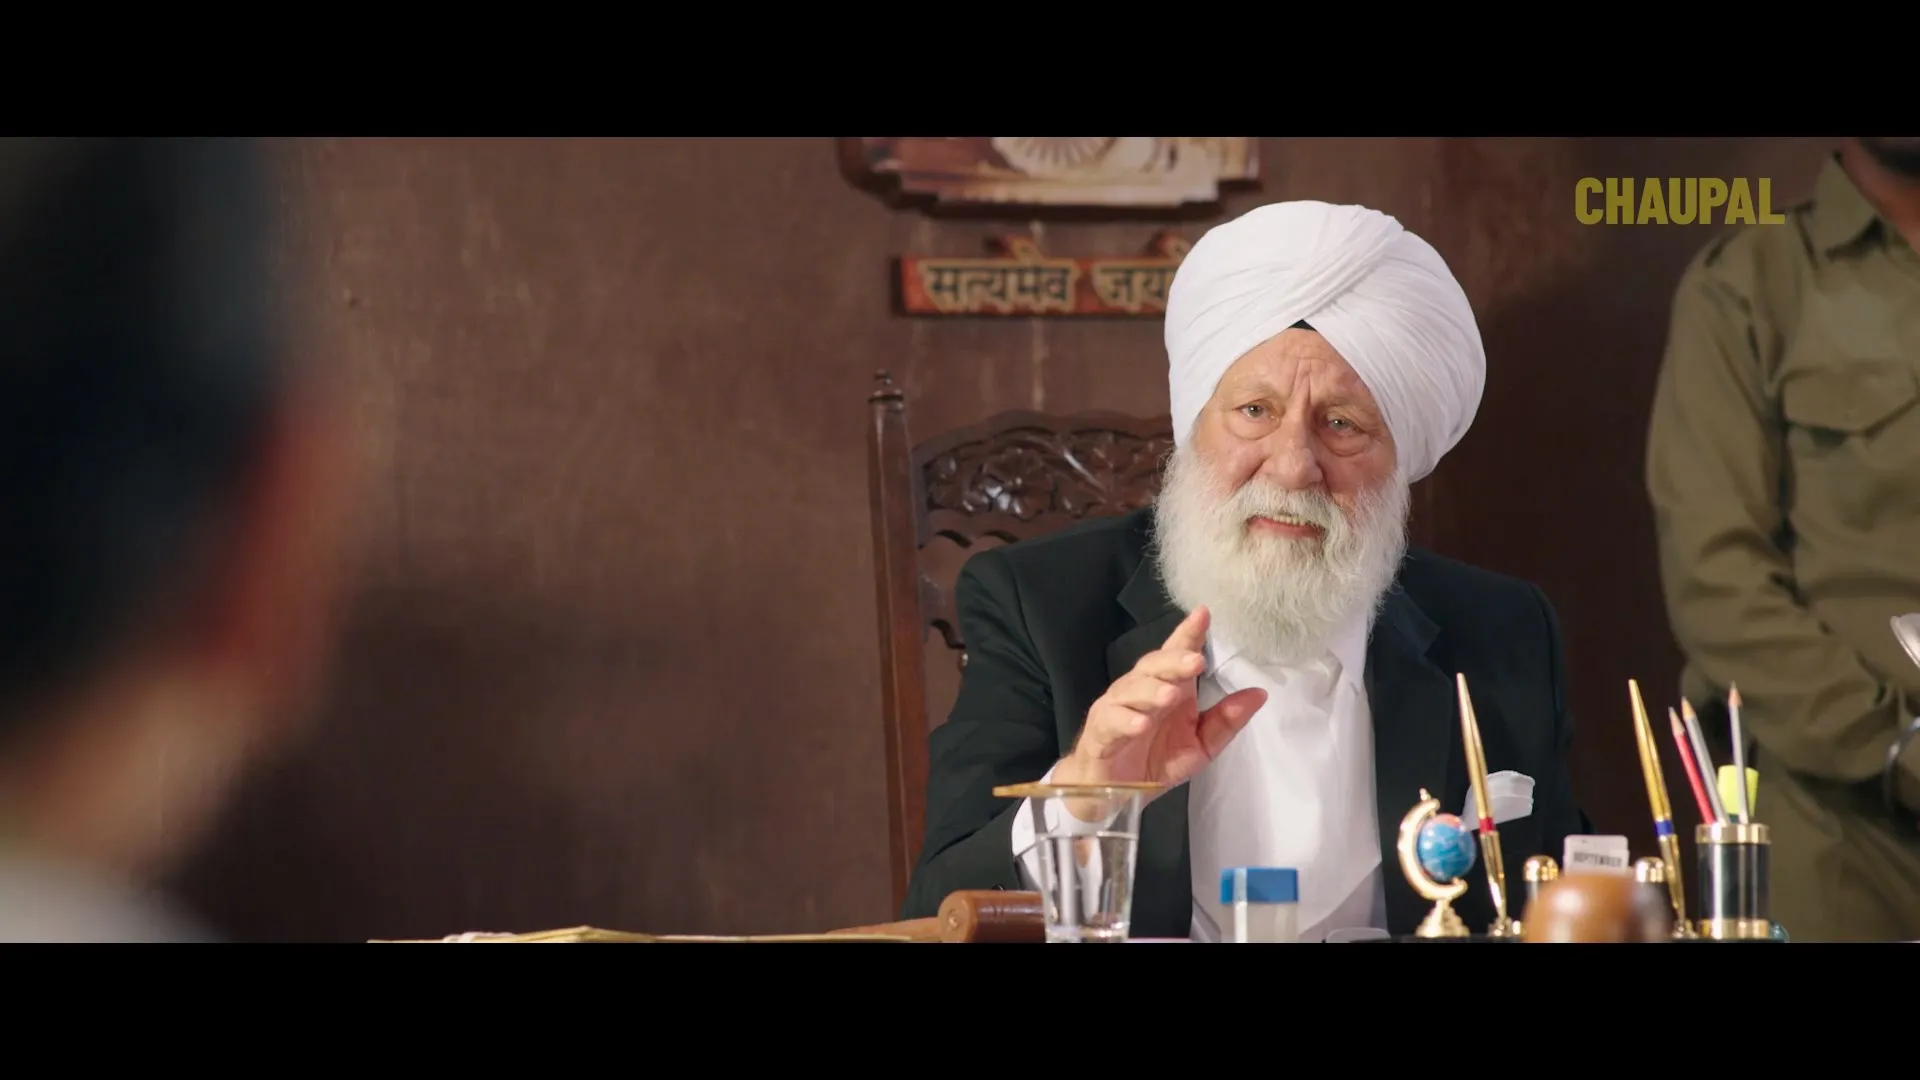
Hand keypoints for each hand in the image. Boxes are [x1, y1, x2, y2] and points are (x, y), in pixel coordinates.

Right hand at [1053, 606, 1266, 811]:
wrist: (1113, 794)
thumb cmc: (1155, 761)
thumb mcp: (1200, 745)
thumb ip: (1226, 721)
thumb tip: (1259, 694)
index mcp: (1166, 688)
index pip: (1176, 654)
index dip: (1188, 634)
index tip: (1203, 615)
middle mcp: (1139, 692)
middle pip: (1152, 667)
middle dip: (1173, 661)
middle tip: (1195, 661)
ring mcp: (1115, 710)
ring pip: (1130, 690)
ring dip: (1151, 691)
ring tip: (1171, 694)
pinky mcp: (1100, 734)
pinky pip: (1110, 722)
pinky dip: (1125, 720)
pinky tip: (1140, 722)